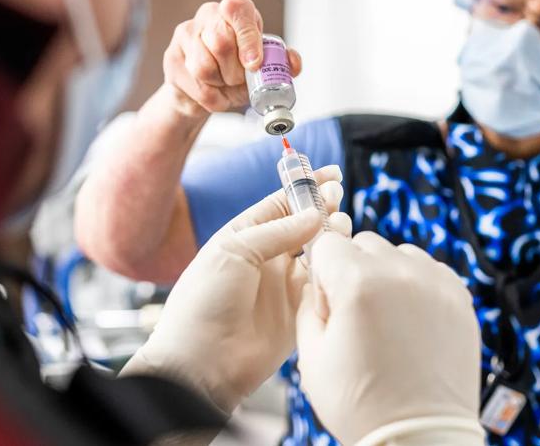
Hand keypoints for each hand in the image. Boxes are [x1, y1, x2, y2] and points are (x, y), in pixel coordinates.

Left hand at [122, 165, 347, 412]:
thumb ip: (278, 232)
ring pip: (318, 255)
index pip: (280, 204)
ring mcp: (282, 287)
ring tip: (339, 231)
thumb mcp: (234, 252)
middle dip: (324, 212)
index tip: (331, 176)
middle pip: (303, 227)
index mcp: (243, 238)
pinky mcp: (297, 315)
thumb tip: (314, 214)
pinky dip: (334, 275)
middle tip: (339, 201)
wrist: (200, 363)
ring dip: (331, 240)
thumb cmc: (202, 304)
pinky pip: (323, 289)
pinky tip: (339, 264)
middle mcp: (264, 260)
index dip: (305, 189)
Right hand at [162, 0, 302, 117]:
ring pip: (204, 66)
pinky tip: (212, 93)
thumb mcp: (262, 68)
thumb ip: (281, 63)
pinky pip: (196, 85)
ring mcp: (186, 34)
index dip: (247, 37)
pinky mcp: (172, 57)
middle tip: (239, 79)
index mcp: (235, 11)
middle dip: (236, 72)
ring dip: (221, 85)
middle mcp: (208, 15)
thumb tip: (293, 62)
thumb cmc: (236, 73)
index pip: (237, 9)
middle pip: (221, 43)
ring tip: (224, 84)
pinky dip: (211, 98)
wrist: (204, 94)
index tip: (254, 64)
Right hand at [296, 232, 483, 444]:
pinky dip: (418, 286)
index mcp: (359, 284)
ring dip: (388, 275)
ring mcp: (436, 283)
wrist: (421, 437)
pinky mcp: (460, 298)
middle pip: (365, 243)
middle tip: (357, 316)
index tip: (329, 302)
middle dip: (353, 271)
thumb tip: (318, 283)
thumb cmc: (362, 405)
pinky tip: (412, 322)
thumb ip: (307, 305)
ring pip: (400, 253)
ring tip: (388, 321)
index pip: (328, 242)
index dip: (322, 272)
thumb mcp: (311, 357)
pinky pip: (431, 270)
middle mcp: (401, 273)